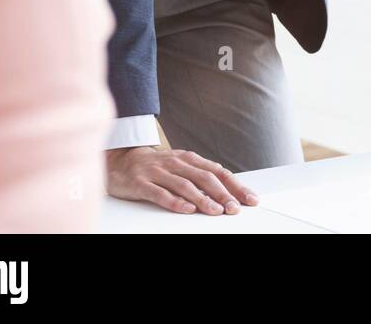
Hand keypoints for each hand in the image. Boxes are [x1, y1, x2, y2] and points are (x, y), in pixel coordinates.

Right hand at [105, 146, 259, 214]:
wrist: (121, 160)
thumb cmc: (157, 166)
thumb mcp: (181, 167)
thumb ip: (201, 177)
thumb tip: (228, 193)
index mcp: (190, 159)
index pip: (218, 172)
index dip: (235, 186)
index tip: (250, 199)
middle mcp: (176, 163)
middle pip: (205, 178)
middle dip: (223, 194)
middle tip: (234, 208)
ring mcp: (159, 172)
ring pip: (185, 185)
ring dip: (203, 199)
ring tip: (215, 211)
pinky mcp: (141, 183)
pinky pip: (160, 193)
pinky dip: (175, 201)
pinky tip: (186, 209)